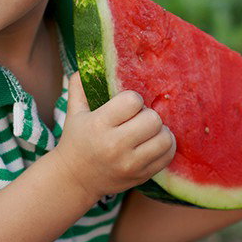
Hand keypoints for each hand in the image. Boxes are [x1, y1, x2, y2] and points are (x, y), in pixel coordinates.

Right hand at [52, 73, 175, 201]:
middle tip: (140, 117)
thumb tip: (89, 62)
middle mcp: (115, 146)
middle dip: (148, 114)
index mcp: (99, 125)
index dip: (133, 99)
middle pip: (153, 119)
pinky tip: (155, 142)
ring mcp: (130, 164)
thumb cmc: (76, 140)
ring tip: (150, 129)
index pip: (132, 102)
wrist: (73, 179)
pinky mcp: (141, 176)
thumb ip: (79, 85)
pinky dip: (166, 146)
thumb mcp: (74, 112)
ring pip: (164, 138)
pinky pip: (167, 156)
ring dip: (160, 130)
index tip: (127, 104)